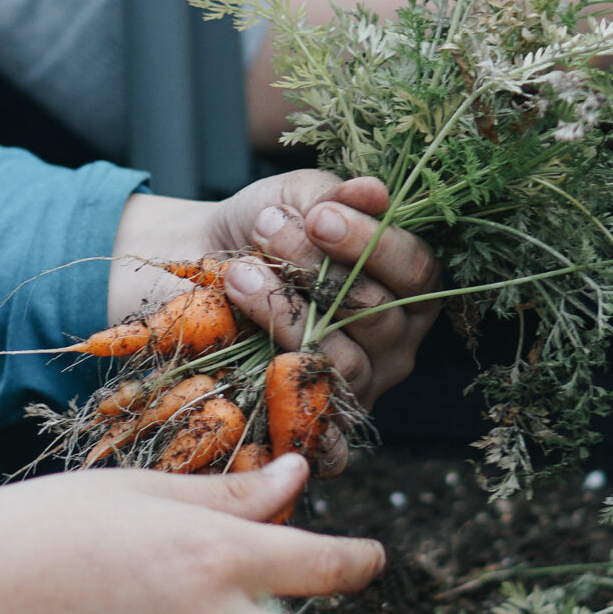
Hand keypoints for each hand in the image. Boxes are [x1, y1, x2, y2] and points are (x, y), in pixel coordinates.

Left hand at [110, 172, 437, 407]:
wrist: (194, 262)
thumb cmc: (261, 227)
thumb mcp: (296, 198)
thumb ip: (335, 195)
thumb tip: (375, 191)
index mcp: (406, 286)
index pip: (417, 271)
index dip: (374, 244)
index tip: (319, 216)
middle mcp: (393, 340)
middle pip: (379, 316)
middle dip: (319, 269)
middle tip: (266, 230)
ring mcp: (358, 385)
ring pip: (342, 360)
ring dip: (285, 312)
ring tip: (239, 272)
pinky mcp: (317, 420)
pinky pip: (318, 422)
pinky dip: (286, 389)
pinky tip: (256, 360)